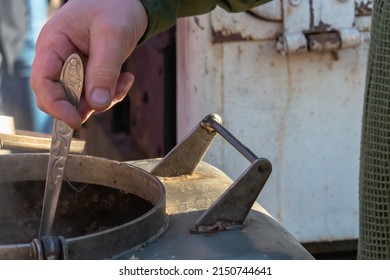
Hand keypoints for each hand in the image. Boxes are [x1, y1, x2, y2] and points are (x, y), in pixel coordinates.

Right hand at [30, 0, 147, 128]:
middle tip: (110, 97)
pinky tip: (126, 79)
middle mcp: (60, 58)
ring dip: (105, 99)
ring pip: (81, 99)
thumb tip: (98, 104)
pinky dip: (112, 93)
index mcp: (53, 44)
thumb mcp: (112, 36)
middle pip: (60, 96)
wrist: (131, 2)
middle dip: (85, 104)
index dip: (55, 105)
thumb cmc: (116, 7)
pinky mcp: (90, 73)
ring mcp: (75, 67)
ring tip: (124, 81)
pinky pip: (96, 94)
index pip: (43, 82)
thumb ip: (104, 70)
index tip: (75, 121)